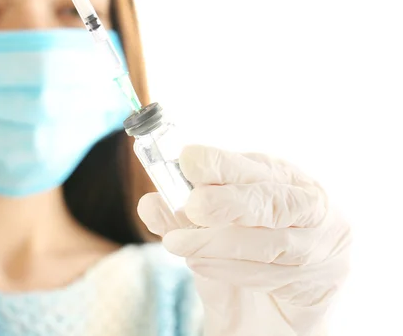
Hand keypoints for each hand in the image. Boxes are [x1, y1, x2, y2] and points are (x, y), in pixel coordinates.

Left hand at [138, 145, 350, 335]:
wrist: (268, 316)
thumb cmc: (237, 260)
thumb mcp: (202, 235)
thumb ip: (178, 219)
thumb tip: (149, 203)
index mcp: (281, 177)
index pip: (253, 166)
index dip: (222, 163)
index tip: (188, 159)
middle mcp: (309, 203)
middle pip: (272, 201)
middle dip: (229, 201)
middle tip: (193, 205)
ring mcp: (324, 242)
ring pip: (272, 242)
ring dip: (219, 244)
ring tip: (178, 243)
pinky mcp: (327, 280)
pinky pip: (277, 276)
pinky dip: (234, 271)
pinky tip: (201, 265)